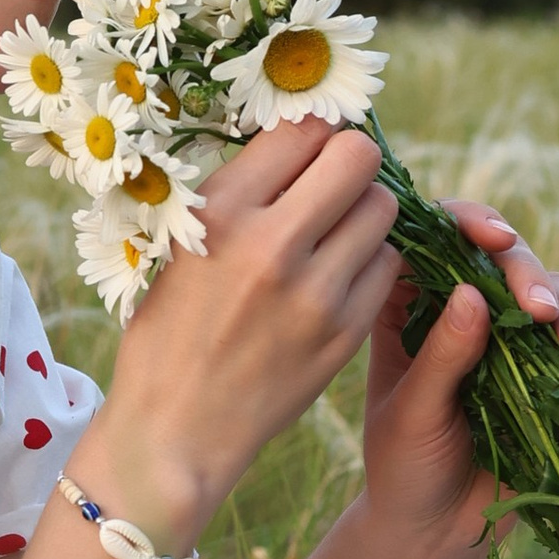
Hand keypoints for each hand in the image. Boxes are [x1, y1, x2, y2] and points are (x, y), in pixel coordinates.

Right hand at [85, 119, 398, 549]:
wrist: (176, 430)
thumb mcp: (182, 244)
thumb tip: (301, 136)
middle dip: (350, 163)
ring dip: (365, 211)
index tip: (306, 149)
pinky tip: (340, 277)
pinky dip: (370, 262)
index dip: (311, 132)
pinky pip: (388, 265)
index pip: (302, 128)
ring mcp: (316, 291)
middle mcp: (272, 244)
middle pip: (358, 157)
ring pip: (384, 209)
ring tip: (335, 234)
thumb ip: (242, 192)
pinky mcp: (345, 332)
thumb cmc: (170, 330)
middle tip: (333, 185)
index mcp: (220, 212)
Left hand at [355, 200, 558, 558]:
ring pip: (555, 292)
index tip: (493, 239)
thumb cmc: (403, 470)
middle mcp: (467, 309)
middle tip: (538, 310)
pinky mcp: (554, 371)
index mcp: (411, 305)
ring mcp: (515, 338)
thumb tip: (473, 294)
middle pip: (507, 258)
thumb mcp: (411, 414)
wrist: (435, 533)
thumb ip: (440, 357)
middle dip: (529, 274)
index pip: (439, 236)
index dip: (468, 222)